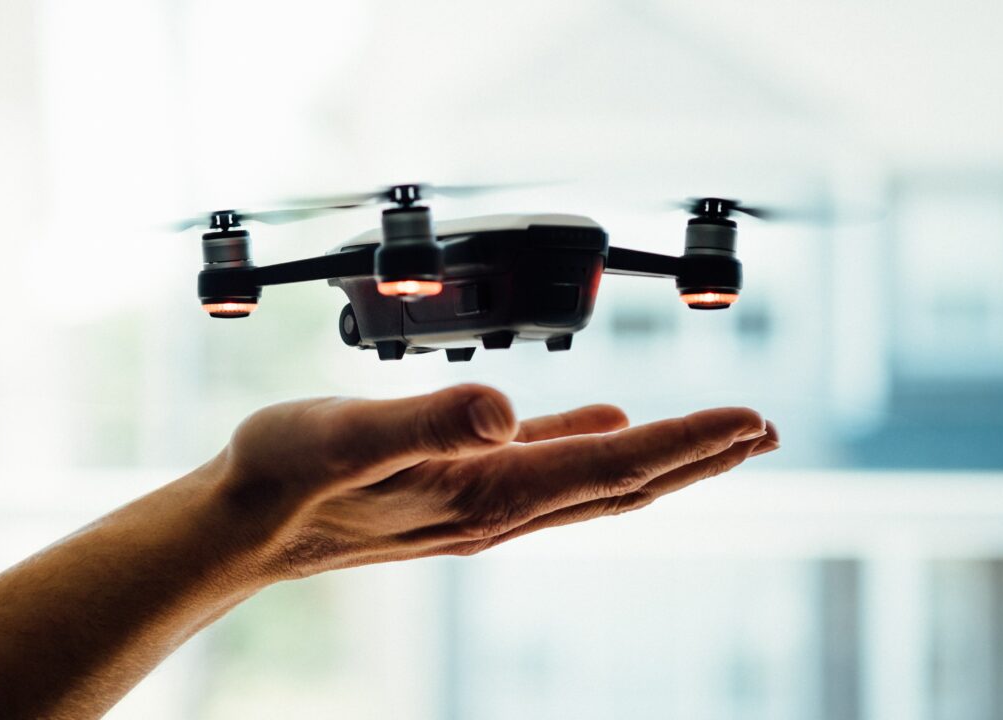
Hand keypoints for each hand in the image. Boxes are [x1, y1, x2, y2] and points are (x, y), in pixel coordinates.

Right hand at [208, 384, 778, 580]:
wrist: (241, 525)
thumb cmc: (283, 477)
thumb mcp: (345, 434)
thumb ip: (429, 417)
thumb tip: (511, 408)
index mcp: (487, 490)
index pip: (612, 464)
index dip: (685, 440)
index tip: (749, 419)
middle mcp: (497, 506)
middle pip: (623, 481)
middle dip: (697, 456)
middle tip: (760, 432)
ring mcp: (480, 502)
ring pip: (594, 478)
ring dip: (658, 457)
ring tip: (709, 437)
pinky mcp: (457, 488)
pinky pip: (546, 467)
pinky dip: (591, 444)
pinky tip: (603, 422)